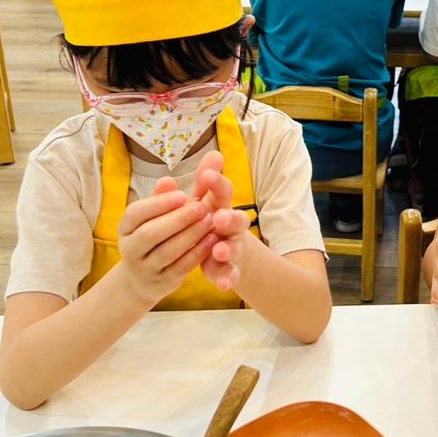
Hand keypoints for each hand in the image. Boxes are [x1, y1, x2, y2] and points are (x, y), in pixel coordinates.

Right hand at [117, 177, 218, 305]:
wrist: (143, 278)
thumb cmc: (154, 235)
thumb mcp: (154, 215)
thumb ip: (164, 195)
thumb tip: (169, 177)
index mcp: (125, 227)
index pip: (135, 213)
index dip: (159, 203)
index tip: (182, 194)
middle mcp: (130, 249)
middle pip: (150, 233)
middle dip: (178, 219)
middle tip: (202, 207)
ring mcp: (145, 268)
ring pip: (167, 251)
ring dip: (191, 235)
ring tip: (211, 220)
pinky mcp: (162, 282)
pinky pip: (180, 268)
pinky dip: (197, 253)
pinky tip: (212, 240)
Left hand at [193, 151, 250, 290]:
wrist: (222, 252)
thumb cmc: (205, 221)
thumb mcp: (200, 201)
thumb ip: (202, 181)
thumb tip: (212, 153)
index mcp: (220, 205)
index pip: (223, 190)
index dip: (216, 182)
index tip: (206, 175)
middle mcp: (230, 224)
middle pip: (237, 219)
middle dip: (229, 217)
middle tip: (219, 217)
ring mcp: (232, 246)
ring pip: (235, 246)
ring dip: (229, 248)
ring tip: (220, 250)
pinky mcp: (228, 267)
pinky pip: (230, 273)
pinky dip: (227, 277)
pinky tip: (222, 283)